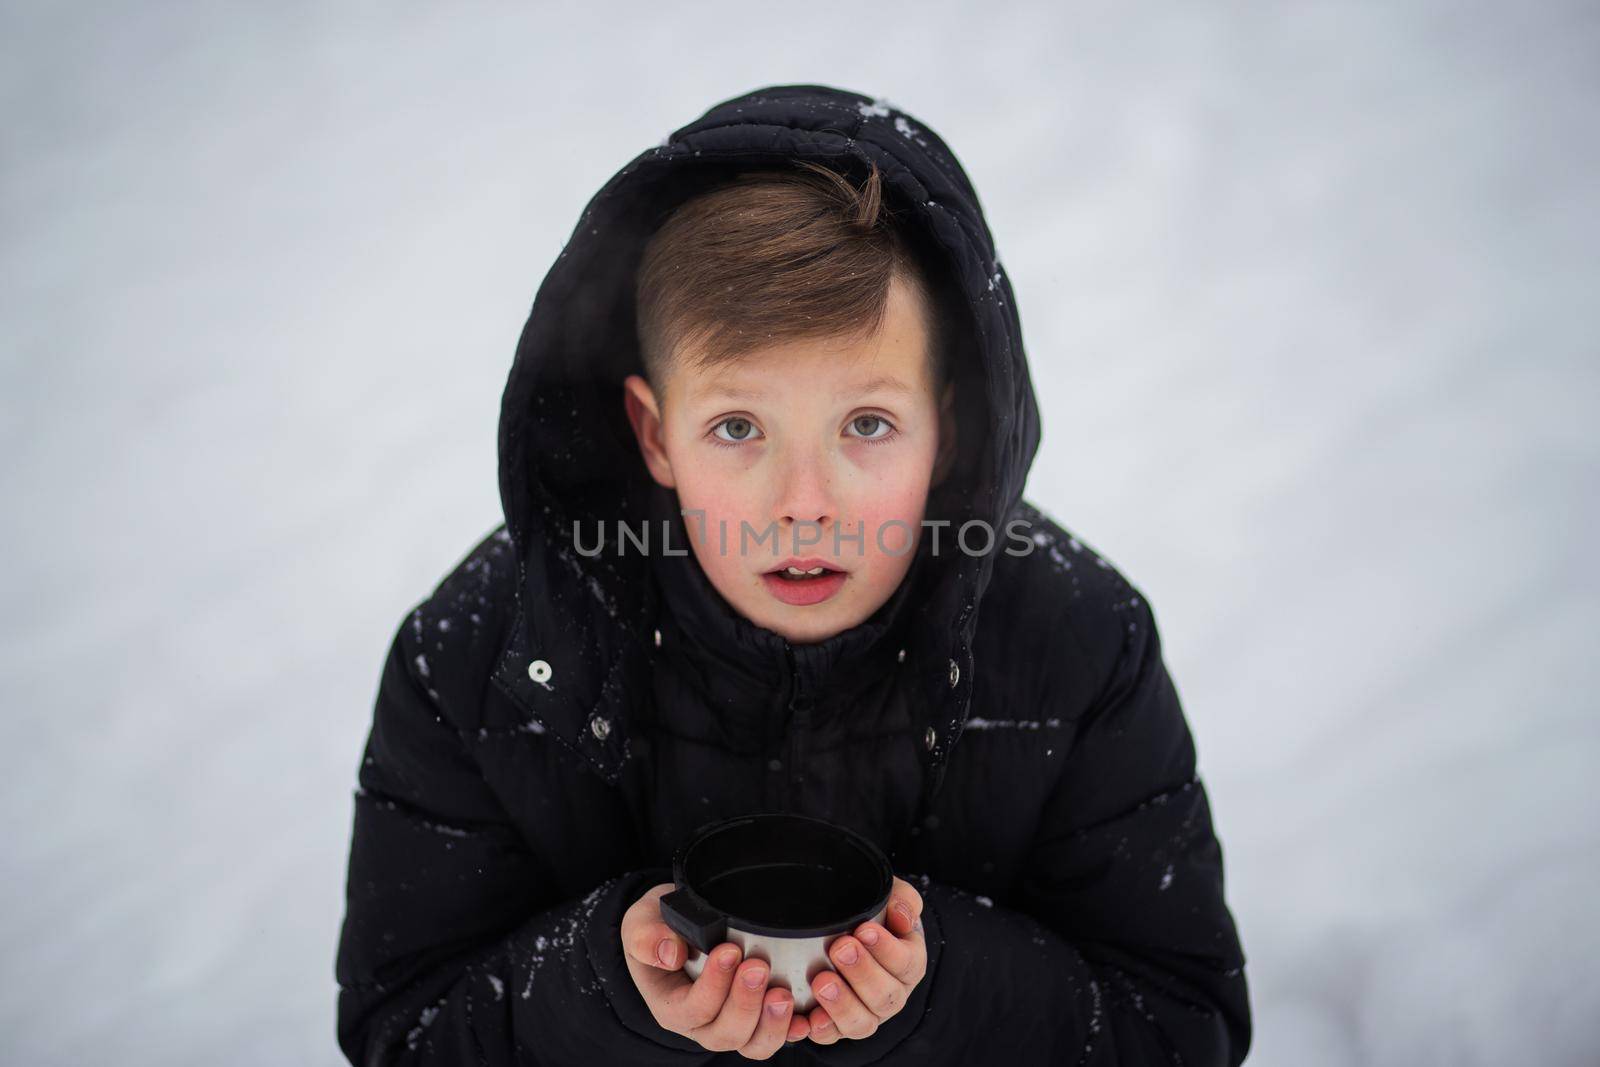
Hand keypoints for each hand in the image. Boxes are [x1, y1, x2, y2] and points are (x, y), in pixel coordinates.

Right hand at [620, 882, 808, 1057]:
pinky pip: (774, 1036)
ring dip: (771, 1022)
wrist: (676, 928)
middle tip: (759, 966)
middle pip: (726, 1033)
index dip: (714, 985)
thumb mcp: (641, 924)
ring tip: (783, 993)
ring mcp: (730, 1024)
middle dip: (745, 1002)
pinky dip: (791, 1030)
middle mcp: (701, 1024)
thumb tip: (669, 954)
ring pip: (752, 1043)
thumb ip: (647, 937)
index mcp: (671, 1006)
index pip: (693, 1008)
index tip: (730, 950)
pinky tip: (804, 1017)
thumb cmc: (659, 927)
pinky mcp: (756, 1018)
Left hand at [805, 875, 927, 1044]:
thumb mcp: (889, 896)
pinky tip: (808, 1018)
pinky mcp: (838, 1025)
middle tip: (840, 948)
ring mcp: (866, 1013)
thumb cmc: (872, 914)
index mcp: (908, 963)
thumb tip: (902, 915)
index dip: (886, 950)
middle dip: (862, 973)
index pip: (906, 963)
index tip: (864, 929)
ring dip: (842, 1004)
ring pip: (862, 1023)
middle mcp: (891, 994)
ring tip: (822, 981)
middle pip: (885, 997)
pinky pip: (831, 1036)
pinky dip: (820, 1029)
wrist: (844, 928)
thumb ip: (902, 899)